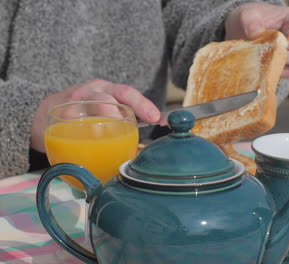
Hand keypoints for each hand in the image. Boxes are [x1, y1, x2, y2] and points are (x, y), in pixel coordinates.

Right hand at [31, 79, 159, 151]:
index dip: (144, 104)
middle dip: (129, 111)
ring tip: (116, 134)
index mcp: (107, 89)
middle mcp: (92, 91)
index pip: (127, 93)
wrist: (43, 113)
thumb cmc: (83, 113)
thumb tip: (148, 134)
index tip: (158, 119)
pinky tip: (89, 141)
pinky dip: (83, 132)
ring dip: (107, 120)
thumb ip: (122, 116)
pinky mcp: (57, 114)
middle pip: (112, 98)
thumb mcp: (102, 108)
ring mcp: (74, 102)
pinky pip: (72, 121)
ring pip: (94, 107)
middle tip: (140, 125)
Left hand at [225, 3, 288, 77]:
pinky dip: (274, 72)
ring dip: (282, 65)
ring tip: (264, 59)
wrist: (242, 31)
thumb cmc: (251, 18)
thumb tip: (256, 35)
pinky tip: (262, 65)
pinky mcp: (285, 66)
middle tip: (273, 53)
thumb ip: (251, 22)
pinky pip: (286, 74)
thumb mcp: (247, 14)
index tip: (287, 41)